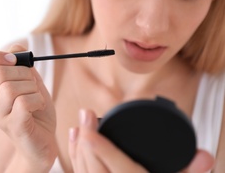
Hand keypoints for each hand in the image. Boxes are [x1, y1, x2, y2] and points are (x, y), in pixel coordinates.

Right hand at [0, 44, 56, 168]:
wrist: (44, 138)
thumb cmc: (34, 106)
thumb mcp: (28, 78)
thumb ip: (20, 61)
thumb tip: (15, 51)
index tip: (12, 60)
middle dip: (24, 73)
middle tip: (31, 85)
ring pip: (10, 87)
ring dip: (32, 88)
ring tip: (35, 98)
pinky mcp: (13, 126)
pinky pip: (23, 102)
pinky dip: (38, 100)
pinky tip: (38, 107)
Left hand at [68, 109, 213, 172]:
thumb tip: (205, 157)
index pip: (120, 169)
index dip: (102, 147)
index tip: (89, 123)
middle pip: (94, 168)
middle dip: (86, 139)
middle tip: (86, 113)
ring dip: (78, 148)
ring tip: (80, 124)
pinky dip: (75, 158)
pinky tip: (75, 139)